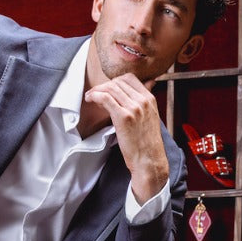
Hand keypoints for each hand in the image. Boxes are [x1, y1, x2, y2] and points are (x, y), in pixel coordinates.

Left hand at [84, 74, 168, 203]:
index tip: (107, 89)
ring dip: (97, 90)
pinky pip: (105, 98)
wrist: (149, 161)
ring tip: (90, 97)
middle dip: (104, 86)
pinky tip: (90, 99)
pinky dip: (95, 96)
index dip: (115, 81)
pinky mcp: (124, 117)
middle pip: (118, 82)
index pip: (129, 79)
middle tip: (95, 93)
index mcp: (150, 99)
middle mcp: (143, 101)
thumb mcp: (151, 118)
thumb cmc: (147, 144)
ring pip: (110, 88)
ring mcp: (134, 108)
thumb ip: (145, 102)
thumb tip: (147, 85)